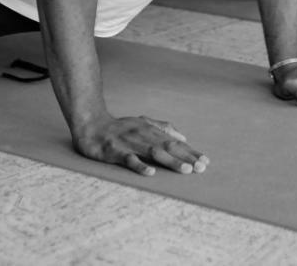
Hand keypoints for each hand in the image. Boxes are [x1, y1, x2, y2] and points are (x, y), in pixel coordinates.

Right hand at [73, 114, 207, 176]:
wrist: (90, 124)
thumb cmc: (118, 127)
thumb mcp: (143, 122)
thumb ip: (163, 127)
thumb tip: (183, 136)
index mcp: (151, 130)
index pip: (175, 142)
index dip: (190, 152)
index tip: (205, 162)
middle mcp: (143, 135)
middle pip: (168, 147)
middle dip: (186, 157)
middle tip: (201, 167)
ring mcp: (129, 142)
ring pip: (153, 152)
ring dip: (170, 161)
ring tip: (185, 170)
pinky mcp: (115, 150)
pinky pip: (129, 159)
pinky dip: (140, 166)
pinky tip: (150, 173)